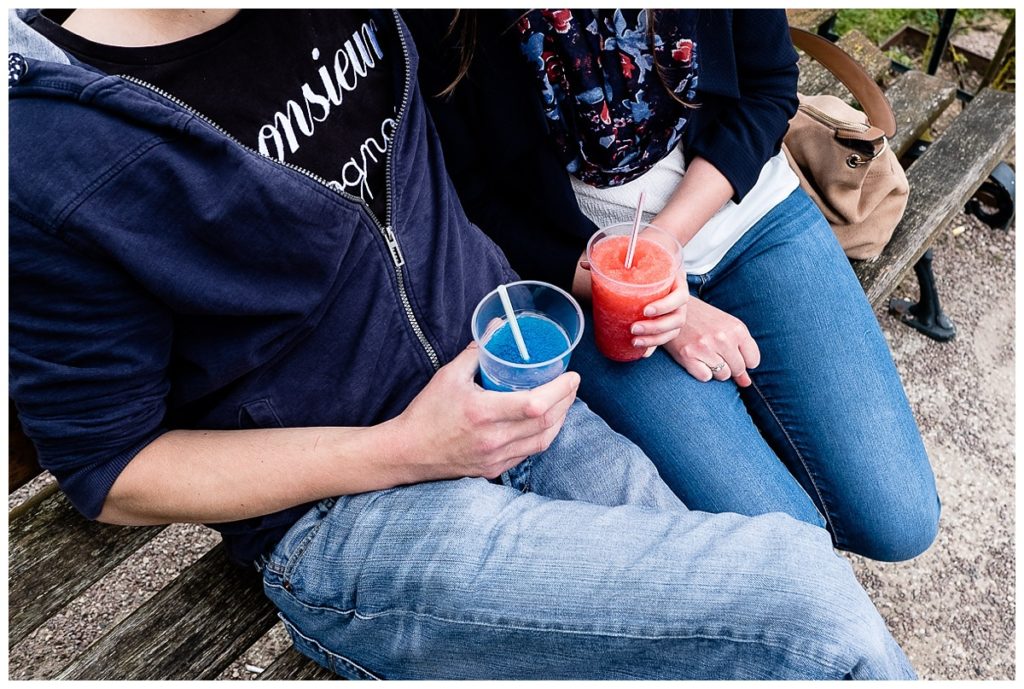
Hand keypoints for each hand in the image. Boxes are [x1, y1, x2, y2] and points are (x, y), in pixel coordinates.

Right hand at [393, 342, 579, 480]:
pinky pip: (529, 452)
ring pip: (543, 441)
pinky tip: (546, 422)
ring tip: (565, 401)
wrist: (408, 451)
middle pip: (546, 423)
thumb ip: (477, 351)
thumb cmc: (427, 412)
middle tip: (572, 383)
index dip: (560, 391)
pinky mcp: (495, 469)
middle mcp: (493, 439)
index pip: (535, 405)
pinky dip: (544, 435)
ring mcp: (496, 457)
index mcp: (483, 413)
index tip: (572, 375)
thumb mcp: (449, 375)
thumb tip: (497, 327)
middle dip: (567, 401)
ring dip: (560, 420)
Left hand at [576, 257, 687, 357]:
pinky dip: (652, 347)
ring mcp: (675, 314)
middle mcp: (679, 301)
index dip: (665, 306)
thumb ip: (613, 262)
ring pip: (671, 332)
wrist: (661, 268)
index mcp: (677, 283)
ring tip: (634, 341)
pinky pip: (663, 339)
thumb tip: (585, 264)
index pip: (679, 297)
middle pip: (677, 319)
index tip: (645, 310)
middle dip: (655, 327)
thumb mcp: (640, 260)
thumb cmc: (652, 266)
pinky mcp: (667, 325)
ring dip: (654, 340)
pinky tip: (641, 353)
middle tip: (633, 328)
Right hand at [662, 297, 759, 386]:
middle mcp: (723, 338)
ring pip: (722, 375)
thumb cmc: (704, 319)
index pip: (753, 361)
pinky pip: (705, 377)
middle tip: (716, 353)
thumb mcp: (727, 328)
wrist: (674, 308)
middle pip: (738, 370)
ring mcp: (705, 347)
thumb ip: (741, 352)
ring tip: (705, 354)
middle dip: (730, 366)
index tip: (733, 354)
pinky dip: (701, 371)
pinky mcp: (688, 356)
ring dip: (715, 369)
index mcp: (737, 328)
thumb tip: (746, 382)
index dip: (744, 361)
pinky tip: (695, 358)